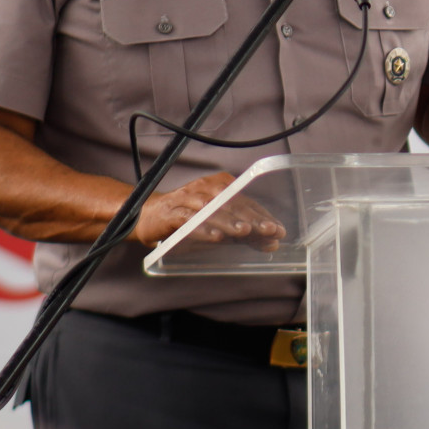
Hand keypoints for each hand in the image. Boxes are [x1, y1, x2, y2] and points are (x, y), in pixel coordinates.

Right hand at [133, 172, 286, 249]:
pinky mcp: (172, 212)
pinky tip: (215, 237)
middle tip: (268, 230)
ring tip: (245, 231)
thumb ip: (246, 234)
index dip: (263, 215)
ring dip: (230, 220)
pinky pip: (189, 220)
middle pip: (233, 203)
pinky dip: (203, 228)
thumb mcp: (221, 226)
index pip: (246, 201)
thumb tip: (274, 242)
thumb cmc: (190, 220)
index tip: (279, 230)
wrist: (150, 217)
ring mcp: (188, 198)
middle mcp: (206, 188)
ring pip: (212, 209)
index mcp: (221, 186)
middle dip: (252, 217)